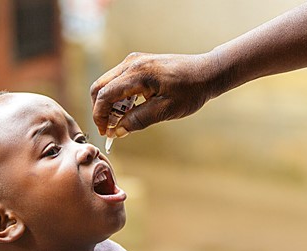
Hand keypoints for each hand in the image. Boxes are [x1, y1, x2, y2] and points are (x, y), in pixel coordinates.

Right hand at [90, 52, 221, 137]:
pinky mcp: (138, 64)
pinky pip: (118, 81)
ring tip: (121, 122)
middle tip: (110, 130)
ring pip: (107, 84)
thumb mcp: (165, 110)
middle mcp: (131, 63)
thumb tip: (117, 131)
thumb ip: (139, 120)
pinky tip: (129, 111)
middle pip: (100, 87)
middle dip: (100, 111)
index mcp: (138, 73)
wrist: (206, 73)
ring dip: (109, 105)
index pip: (105, 94)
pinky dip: (117, 98)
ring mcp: (133, 61)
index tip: (105, 133)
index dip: (100, 116)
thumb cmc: (190, 91)